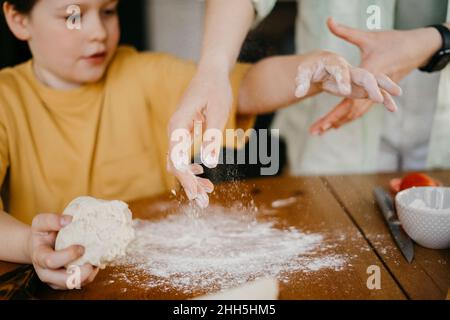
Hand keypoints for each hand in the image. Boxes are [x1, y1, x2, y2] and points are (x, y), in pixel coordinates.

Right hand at [27, 213, 98, 289]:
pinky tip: (94, 262)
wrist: (41, 245)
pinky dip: (90, 275)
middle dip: (81, 274)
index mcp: (39, 257)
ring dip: (88, 275)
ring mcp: (56, 280)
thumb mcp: (41, 222)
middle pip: (64, 281)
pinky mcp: (66, 283)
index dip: (68, 255)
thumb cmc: (43, 233)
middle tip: (92, 263)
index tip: (81, 247)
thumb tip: (69, 220)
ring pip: (75, 284)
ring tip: (95, 261)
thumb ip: (52, 220)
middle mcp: (46, 272)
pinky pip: (81, 283)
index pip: (51, 261)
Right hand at [167, 66, 228, 207]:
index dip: (185, 179)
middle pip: (175, 164)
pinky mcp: (185, 131)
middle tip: (202, 201)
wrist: (211, 72)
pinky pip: (184, 153)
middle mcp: (174, 130)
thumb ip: (212, 137)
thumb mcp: (218, 112)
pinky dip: (193, 166)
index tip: (197, 194)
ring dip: (191, 177)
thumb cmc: (215, 89)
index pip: (176, 160)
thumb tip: (210, 163)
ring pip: (179, 161)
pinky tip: (203, 175)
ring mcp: (178, 131)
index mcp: (177, 126)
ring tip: (206, 192)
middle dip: (188, 183)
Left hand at [310, 17, 440, 134]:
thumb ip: (346, 31)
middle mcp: (371, 89)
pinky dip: (348, 116)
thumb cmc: (391, 41)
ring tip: (320, 131)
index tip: (325, 122)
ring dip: (338, 122)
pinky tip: (336, 125)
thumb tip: (329, 21)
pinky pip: (360, 109)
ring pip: (355, 113)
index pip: (350, 98)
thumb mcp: (368, 36)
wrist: (415, 48)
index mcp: (368, 77)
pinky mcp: (376, 95)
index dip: (336, 110)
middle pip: (350, 110)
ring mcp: (375, 93)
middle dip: (332, 121)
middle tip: (315, 131)